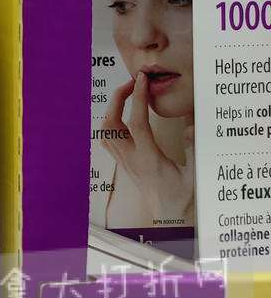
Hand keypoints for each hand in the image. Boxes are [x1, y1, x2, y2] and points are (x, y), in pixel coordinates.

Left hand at [100, 72, 194, 221]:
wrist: (167, 217)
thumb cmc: (181, 198)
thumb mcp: (193, 176)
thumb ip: (193, 151)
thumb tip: (191, 126)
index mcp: (148, 159)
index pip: (137, 123)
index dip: (138, 99)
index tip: (142, 80)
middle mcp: (130, 158)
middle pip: (111, 123)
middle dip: (118, 98)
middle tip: (134, 82)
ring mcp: (123, 160)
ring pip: (104, 130)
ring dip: (113, 108)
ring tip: (129, 95)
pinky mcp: (122, 162)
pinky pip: (107, 138)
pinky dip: (110, 121)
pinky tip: (123, 116)